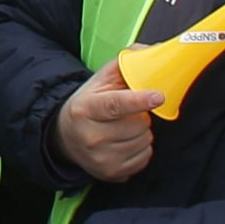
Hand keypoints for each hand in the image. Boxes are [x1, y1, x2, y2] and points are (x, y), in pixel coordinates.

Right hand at [52, 61, 163, 182]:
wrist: (66, 136)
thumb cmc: (90, 103)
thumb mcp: (100, 80)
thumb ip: (126, 62)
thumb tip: (155, 50)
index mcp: (86, 108)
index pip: (115, 105)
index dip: (139, 100)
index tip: (158, 96)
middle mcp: (90, 135)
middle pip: (138, 124)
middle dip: (141, 116)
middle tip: (130, 114)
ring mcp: (100, 158)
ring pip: (144, 141)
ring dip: (143, 132)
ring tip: (126, 128)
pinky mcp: (110, 173)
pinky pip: (144, 158)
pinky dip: (142, 148)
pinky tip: (127, 142)